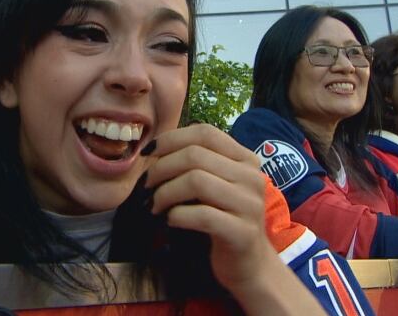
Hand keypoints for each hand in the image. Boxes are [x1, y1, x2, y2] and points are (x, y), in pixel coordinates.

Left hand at [144, 124, 274, 296]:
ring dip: (165, 192)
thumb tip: (153, 150)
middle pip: (195, 155)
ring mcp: (250, 204)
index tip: (147, 154)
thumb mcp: (214, 184)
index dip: (171, 139)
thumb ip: (196, 164)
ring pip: (196, 180)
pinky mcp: (242, 232)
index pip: (205, 133)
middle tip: (145, 186)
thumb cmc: (222, 219)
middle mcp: (252, 177)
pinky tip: (170, 221)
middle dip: (161, 168)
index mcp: (245, 160)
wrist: (248, 264)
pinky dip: (177, 215)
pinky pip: (202, 214)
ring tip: (154, 205)